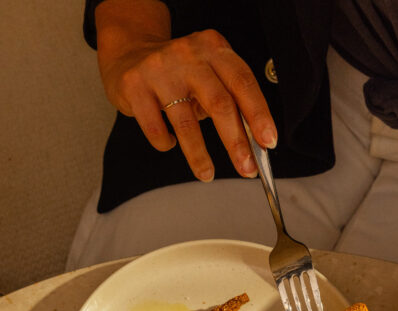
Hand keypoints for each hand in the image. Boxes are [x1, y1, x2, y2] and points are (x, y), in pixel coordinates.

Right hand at [95, 0, 275, 180]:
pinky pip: (156, 129)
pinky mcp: (135, 87)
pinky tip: (169, 142)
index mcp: (213, 48)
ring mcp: (160, 70)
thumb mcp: (206, 72)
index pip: (242, 82)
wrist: (129, 53)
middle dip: (236, 142)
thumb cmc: (176, 71)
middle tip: (246, 168)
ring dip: (199, 155)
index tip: (268, 142)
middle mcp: (189, 55)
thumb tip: (251, 141)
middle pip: (219, 103)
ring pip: (186, 122)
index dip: (258, 114)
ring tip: (207, 174)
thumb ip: (227, 98)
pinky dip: (166, 143)